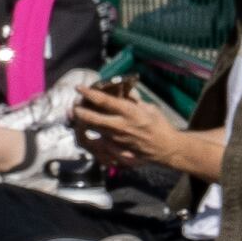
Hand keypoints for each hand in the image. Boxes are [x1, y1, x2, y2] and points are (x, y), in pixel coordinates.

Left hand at [70, 80, 188, 165]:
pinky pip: (101, 146)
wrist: (166, 149)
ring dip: (85, 125)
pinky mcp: (117, 152)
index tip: (79, 88)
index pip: (104, 101)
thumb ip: (133, 99)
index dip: (89, 94)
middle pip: (92, 119)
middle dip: (80, 112)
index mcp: (129, 113)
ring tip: (81, 119)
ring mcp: (117, 141)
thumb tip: (122, 89)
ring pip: (94, 132)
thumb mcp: (149, 107)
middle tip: (75, 107)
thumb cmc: (160, 126)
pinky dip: (95, 139)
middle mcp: (120, 127)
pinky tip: (93, 136)